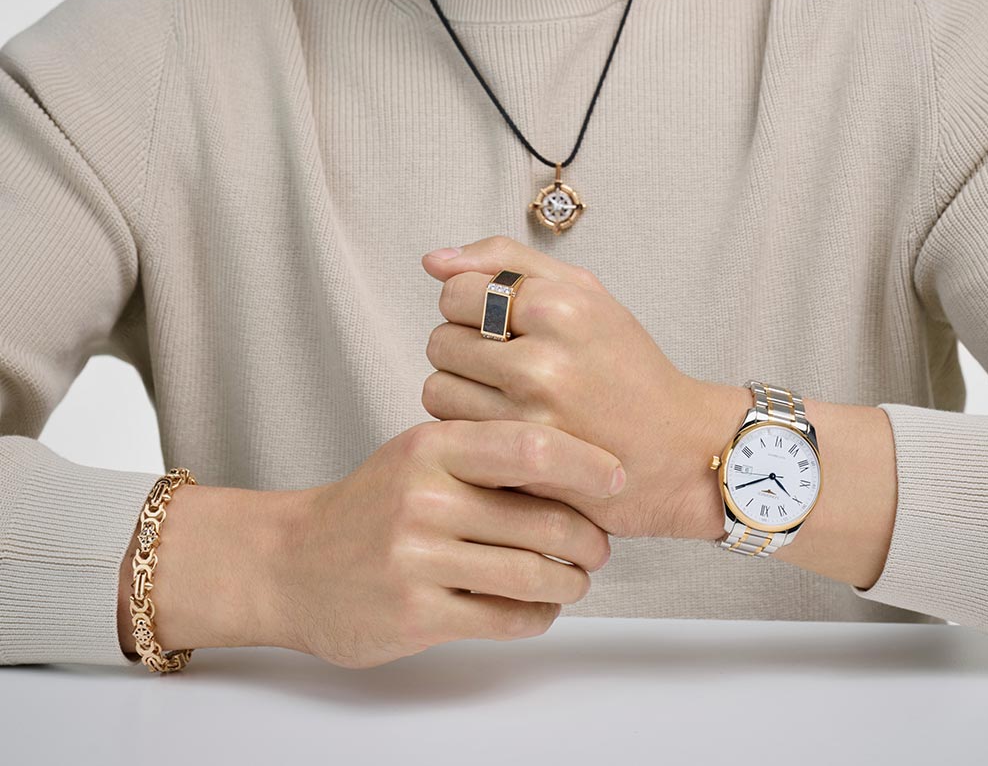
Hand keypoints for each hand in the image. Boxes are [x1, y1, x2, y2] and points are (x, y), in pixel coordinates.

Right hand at [279, 419, 620, 669]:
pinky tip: (539, 607)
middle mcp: (424, 498)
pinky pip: (503, 619)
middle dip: (587, 536)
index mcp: (432, 446)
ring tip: (576, 578)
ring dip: (569, 581)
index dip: (585, 463)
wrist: (292, 562)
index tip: (617, 477)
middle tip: (600, 543)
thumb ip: (485, 451)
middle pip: (540, 517)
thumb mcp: (420, 454)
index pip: (529, 446)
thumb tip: (576, 460)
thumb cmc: (373, 503)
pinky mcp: (415, 614)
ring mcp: (417, 559)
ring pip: (530, 573)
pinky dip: (536, 616)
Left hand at [421, 235, 727, 540]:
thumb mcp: (586, 294)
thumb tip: (433, 261)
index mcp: (559, 307)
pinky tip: (503, 427)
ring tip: (502, 397)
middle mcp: (541, 360)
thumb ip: (507, 262)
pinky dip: (468, 430)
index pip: (455, 292)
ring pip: (436, 389)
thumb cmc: (630, 368)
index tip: (499, 323)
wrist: (682, 452)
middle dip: (462, 349)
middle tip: (503, 363)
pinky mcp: (521, 463)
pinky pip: (453, 432)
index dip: (470, 307)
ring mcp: (529, 417)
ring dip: (459, 391)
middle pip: (439, 340)